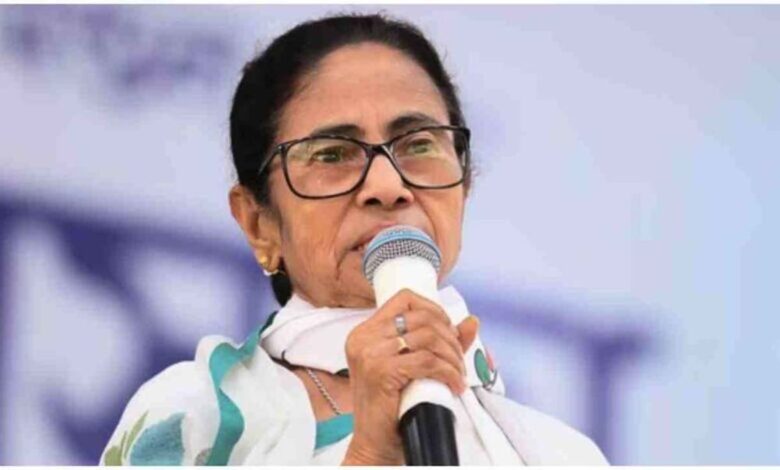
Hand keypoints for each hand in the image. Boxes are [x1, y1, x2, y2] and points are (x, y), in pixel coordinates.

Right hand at [341, 289, 478, 465]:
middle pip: (421, 317)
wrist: (375, 445)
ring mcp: (369, 354)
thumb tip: (471, 322)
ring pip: (427, 337)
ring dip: (452, 356)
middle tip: (459, 361)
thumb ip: (439, 343)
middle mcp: (362, 338)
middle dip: (450, 337)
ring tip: (458, 374)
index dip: (434, 310)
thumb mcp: (413, 368)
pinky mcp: (380, 372)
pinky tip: (454, 384)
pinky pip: (427, 361)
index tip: (449, 331)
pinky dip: (448, 372)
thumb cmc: (391, 408)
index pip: (404, 298)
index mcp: (365, 332)